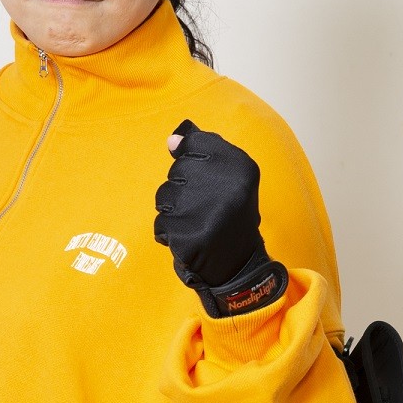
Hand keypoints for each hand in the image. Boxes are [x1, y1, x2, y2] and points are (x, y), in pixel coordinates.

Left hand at [154, 121, 288, 317]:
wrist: (238, 262)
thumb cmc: (229, 212)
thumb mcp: (229, 174)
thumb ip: (201, 150)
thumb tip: (171, 140)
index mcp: (240, 166)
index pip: (194, 143)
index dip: (194, 160)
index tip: (207, 177)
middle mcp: (225, 187)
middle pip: (177, 171)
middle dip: (183, 188)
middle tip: (205, 206)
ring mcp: (205, 212)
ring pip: (165, 197)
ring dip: (174, 210)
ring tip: (197, 221)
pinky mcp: (188, 237)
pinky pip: (161, 224)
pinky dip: (170, 232)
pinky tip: (190, 237)